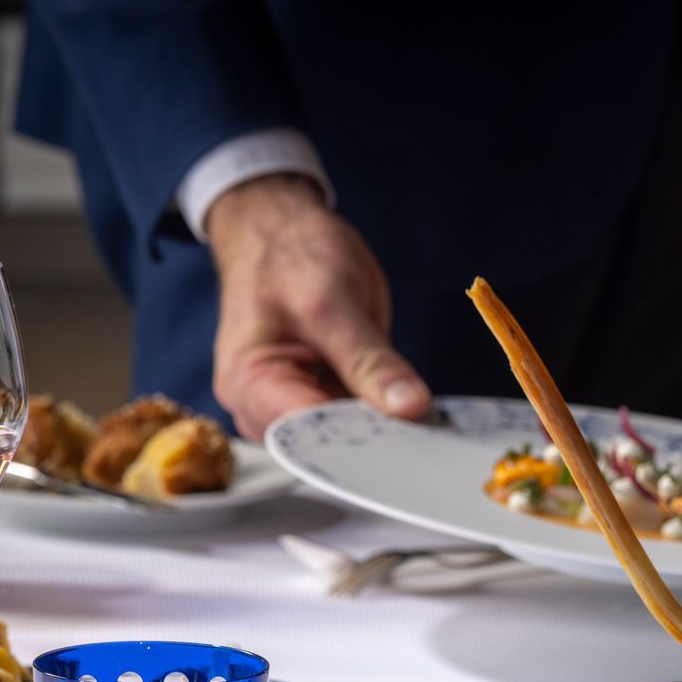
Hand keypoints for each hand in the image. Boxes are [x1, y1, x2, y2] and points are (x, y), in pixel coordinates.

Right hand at [204, 174, 431, 439]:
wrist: (280, 232)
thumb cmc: (288, 256)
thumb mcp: (331, 301)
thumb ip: (369, 359)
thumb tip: (409, 406)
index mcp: (250, 386)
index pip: (308, 439)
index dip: (360, 449)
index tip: (410, 447)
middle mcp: (266, 406)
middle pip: (328, 447)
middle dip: (379, 446)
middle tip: (431, 440)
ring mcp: (297, 403)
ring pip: (350, 438)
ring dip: (389, 435)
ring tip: (431, 431)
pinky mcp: (326, 396)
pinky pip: (360, 419)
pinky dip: (389, 418)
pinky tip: (420, 416)